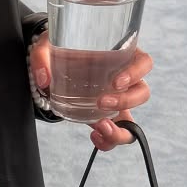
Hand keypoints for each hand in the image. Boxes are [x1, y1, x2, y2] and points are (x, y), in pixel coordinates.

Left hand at [30, 36, 153, 148]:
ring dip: (120, 127)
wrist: (54, 64)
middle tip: (102, 102)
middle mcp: (125, 79)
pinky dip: (109, 141)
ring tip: (98, 126)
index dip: (136, 73)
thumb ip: (42, 56)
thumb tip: (44, 78)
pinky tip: (94, 137)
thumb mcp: (48, 45)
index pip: (143, 62)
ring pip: (133, 117)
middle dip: (126, 102)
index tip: (116, 82)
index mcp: (120, 56)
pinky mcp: (108, 115)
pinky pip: (117, 132)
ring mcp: (117, 99)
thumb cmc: (60, 49)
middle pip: (142, 92)